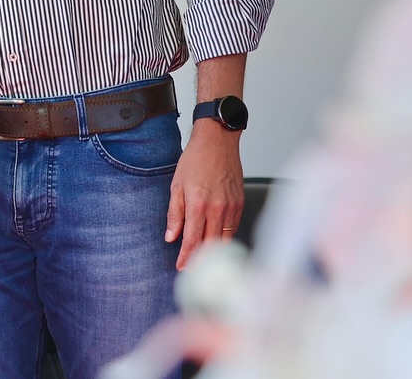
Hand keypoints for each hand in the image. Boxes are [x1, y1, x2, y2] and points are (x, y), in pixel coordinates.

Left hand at [166, 121, 243, 269]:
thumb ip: (174, 213)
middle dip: (200, 260)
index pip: (192, 240)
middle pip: (210, 244)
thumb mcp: (176, 185)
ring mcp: (231, 206)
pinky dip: (224, 237)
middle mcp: (217, 208)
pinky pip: (233, 227)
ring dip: (213, 251)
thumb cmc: (195, 160)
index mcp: (198, 204)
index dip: (186, 257)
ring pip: (224, 238)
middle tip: (191, 268)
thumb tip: (171, 236)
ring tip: (202, 260)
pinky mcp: (240, 203)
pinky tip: (216, 240)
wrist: (217, 142)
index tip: (181, 267)